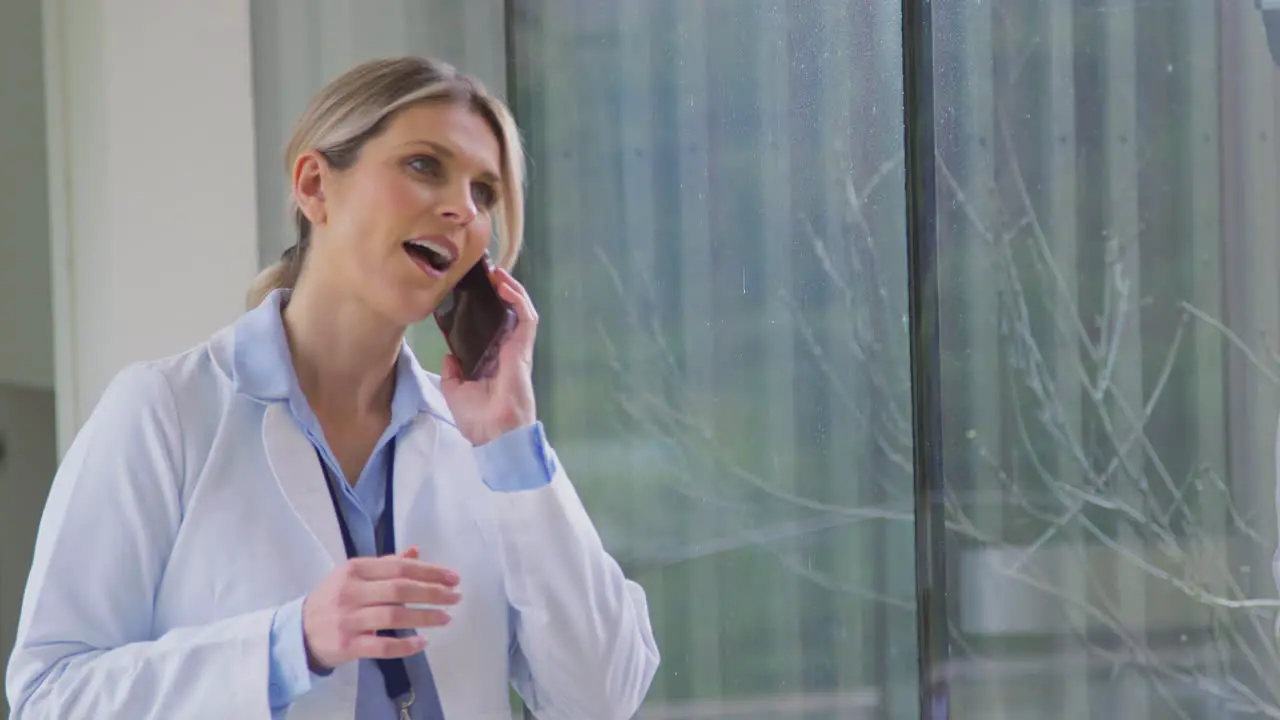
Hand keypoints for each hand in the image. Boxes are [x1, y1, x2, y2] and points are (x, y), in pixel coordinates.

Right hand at [302, 547, 460, 670]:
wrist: (298, 633)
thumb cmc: (332, 600)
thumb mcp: (353, 576)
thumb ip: (385, 564)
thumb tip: (416, 551)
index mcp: (355, 569)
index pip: (399, 568)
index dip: (430, 572)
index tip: (453, 577)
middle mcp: (351, 592)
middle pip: (400, 590)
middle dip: (432, 593)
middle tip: (456, 597)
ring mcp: (349, 620)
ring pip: (394, 617)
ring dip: (424, 617)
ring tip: (446, 618)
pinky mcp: (347, 645)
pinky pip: (382, 646)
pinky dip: (405, 645)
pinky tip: (423, 643)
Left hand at [440, 267, 538, 445]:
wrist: (494, 433)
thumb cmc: (478, 419)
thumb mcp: (455, 391)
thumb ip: (453, 372)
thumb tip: (450, 355)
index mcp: (493, 360)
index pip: (492, 326)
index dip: (485, 307)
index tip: (472, 290)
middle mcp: (507, 351)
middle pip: (507, 313)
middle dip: (499, 291)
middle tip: (484, 274)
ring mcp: (517, 349)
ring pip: (520, 310)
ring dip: (511, 289)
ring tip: (496, 273)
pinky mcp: (523, 349)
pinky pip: (526, 318)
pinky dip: (518, 299)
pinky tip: (504, 285)